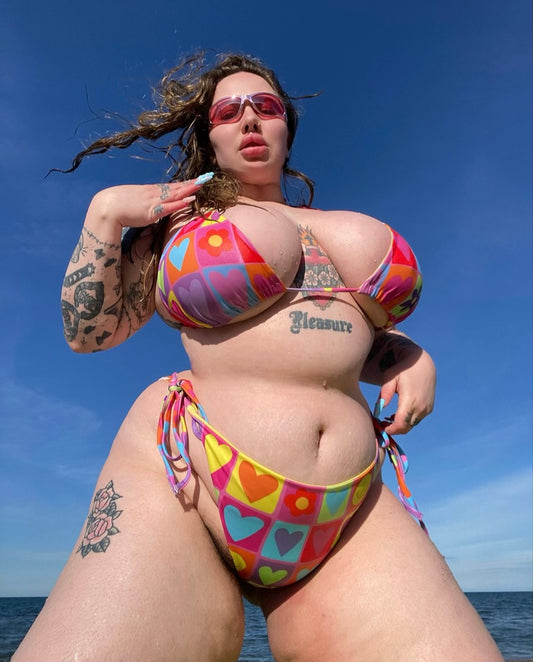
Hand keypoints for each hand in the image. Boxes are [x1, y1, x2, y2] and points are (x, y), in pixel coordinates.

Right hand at [88, 173, 212, 228]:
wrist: (107, 206)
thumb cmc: (117, 204)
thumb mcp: (134, 201)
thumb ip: (145, 202)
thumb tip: (151, 207)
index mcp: (150, 191)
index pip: (171, 186)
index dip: (184, 184)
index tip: (196, 180)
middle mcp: (154, 193)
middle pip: (177, 187)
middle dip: (192, 183)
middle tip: (206, 178)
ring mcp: (154, 201)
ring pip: (176, 194)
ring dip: (190, 190)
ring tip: (202, 185)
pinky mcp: (152, 211)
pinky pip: (169, 206)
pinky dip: (180, 203)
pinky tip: (190, 200)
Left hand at [374, 349, 435, 434]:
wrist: (423, 363)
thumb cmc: (402, 369)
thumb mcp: (390, 378)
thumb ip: (384, 394)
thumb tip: (378, 410)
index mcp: (410, 400)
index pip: (400, 424)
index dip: (390, 430)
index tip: (381, 428)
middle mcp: (421, 407)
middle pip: (406, 427)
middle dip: (394, 429)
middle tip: (382, 425)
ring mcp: (427, 408)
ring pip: (412, 424)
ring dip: (401, 425)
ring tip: (388, 419)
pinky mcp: (429, 408)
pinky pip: (417, 420)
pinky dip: (408, 420)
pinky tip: (398, 415)